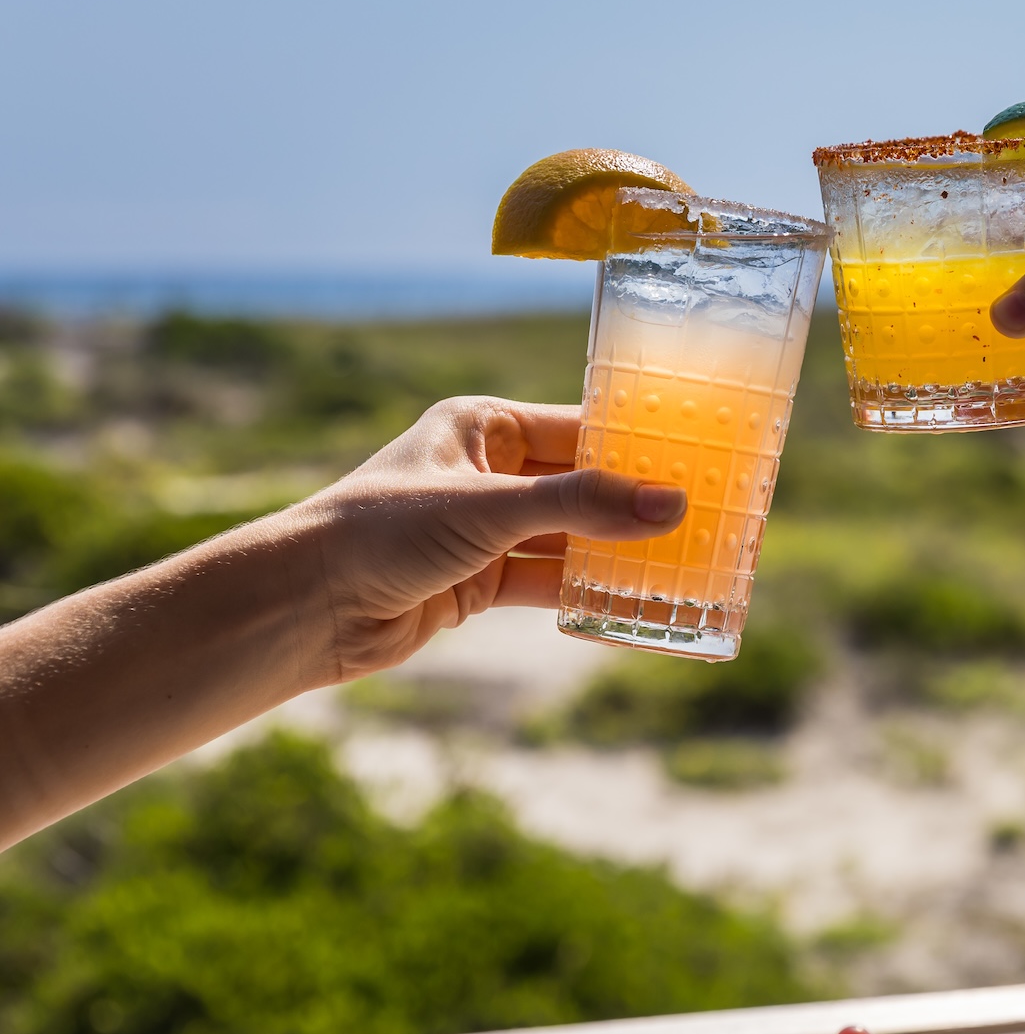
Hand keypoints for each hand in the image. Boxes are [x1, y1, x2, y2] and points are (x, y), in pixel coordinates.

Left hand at [289, 396, 685, 680]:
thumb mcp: (489, 509)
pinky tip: (638, 606)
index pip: (581, 429)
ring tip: (687, 566)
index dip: (639, 448)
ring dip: (620, 556)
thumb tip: (671, 506)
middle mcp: (489, 473)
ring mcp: (487, 530)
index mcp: (485, 427)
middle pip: (584, 487)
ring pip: (572, 540)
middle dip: (638, 507)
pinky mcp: (480, 582)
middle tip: (709, 519)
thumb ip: (581, 507)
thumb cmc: (381, 530)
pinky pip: (551, 583)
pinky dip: (589, 594)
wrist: (306, 606)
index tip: (701, 462)